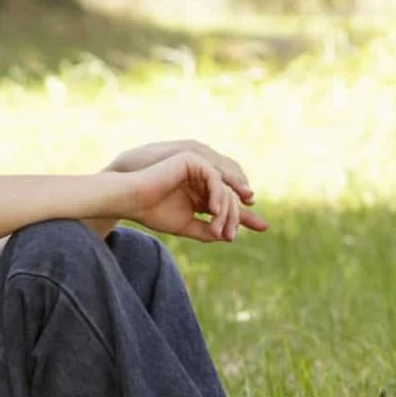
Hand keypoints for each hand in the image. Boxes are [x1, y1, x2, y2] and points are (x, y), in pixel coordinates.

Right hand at [103, 139, 266, 232]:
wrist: (131, 199)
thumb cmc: (152, 212)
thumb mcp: (186, 225)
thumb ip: (207, 230)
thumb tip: (230, 236)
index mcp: (200, 192)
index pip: (228, 202)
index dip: (245, 215)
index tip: (264, 227)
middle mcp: (201, 178)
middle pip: (231, 196)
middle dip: (236, 217)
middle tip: (231, 235)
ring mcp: (197, 167)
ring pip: (225, 188)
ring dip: (226, 210)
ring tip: (219, 227)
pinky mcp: (192, 159)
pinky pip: (215, 178)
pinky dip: (217, 195)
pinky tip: (214, 211)